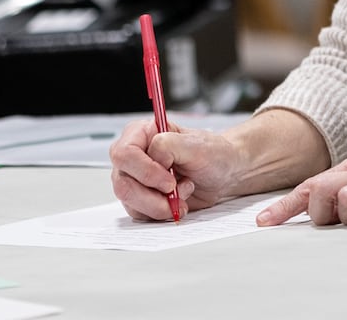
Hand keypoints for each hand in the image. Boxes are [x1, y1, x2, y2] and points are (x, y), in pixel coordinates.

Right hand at [109, 119, 242, 220]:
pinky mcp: (139, 198)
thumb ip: (170, 145)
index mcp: (141, 133)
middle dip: (153, 195)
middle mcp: (132, 156)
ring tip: (183, 191)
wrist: (223, 173)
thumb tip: (153, 155)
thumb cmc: (212, 154)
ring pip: (130, 201)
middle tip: (177, 191)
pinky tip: (178, 201)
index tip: (170, 181)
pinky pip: (139, 213)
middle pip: (123, 183)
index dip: (145, 171)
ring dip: (160, 204)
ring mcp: (133, 178)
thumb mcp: (197, 145)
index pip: (124, 154)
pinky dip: (162, 211)